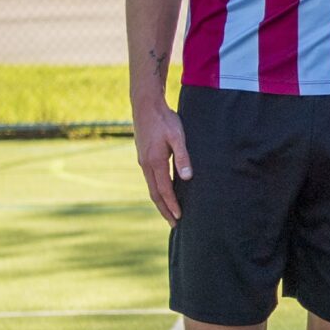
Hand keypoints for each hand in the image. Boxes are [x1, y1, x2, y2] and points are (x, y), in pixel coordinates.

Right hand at [134, 98, 191, 223]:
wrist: (146, 105)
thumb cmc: (165, 120)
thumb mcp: (177, 136)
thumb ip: (182, 157)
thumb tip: (187, 178)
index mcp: (154, 162)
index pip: (164, 190)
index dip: (172, 205)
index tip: (179, 218)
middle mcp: (146, 164)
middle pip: (154, 193)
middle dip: (165, 209)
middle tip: (174, 224)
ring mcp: (143, 161)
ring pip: (151, 187)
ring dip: (160, 201)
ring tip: (169, 212)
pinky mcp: (143, 156)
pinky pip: (150, 179)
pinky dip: (157, 190)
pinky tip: (163, 192)